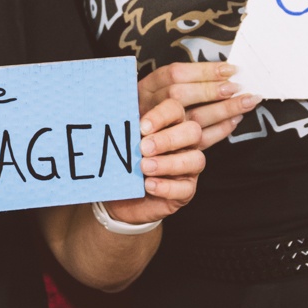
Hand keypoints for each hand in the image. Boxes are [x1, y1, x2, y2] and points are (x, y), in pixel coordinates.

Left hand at [99, 94, 205, 227]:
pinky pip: (186, 188)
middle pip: (192, 132)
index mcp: (170, 123)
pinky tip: (148, 186)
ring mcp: (189, 166)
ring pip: (196, 160)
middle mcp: (185, 142)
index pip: (175, 110)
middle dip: (167, 139)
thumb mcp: (122, 144)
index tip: (142, 127)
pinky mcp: (186, 189)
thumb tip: (112, 115)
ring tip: (144, 168)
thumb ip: (123, 129)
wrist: (121, 197)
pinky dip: (167, 187)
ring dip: (168, 163)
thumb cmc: (124, 162)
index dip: (161, 116)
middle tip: (143, 148)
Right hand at [138, 61, 260, 148]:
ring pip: (192, 118)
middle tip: (237, 87)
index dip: (203, 71)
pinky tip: (235, 120)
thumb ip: (180, 83)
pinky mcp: (171, 152)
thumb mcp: (154, 93)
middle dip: (211, 90)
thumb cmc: (147, 114)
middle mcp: (149, 108)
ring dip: (223, 109)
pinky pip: (199, 141)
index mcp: (145, 89)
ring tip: (246, 102)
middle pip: (180, 94)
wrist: (132, 151)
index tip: (229, 69)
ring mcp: (159, 131)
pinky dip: (220, 130)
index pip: (174, 74)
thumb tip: (223, 71)